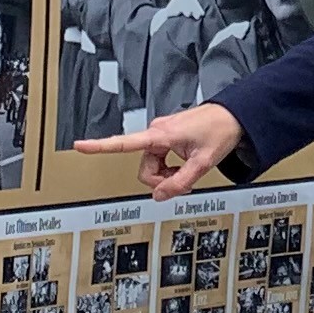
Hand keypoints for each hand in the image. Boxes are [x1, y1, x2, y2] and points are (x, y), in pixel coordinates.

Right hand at [79, 102, 243, 197]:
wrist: (234, 116)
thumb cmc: (219, 132)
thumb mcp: (203, 163)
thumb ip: (180, 183)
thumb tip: (159, 196)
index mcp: (160, 135)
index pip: (123, 142)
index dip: (99, 146)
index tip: (79, 145)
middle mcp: (156, 131)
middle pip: (144, 168)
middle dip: (161, 180)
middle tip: (184, 180)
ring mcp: (161, 133)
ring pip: (152, 166)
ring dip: (167, 174)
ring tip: (188, 169)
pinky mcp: (166, 136)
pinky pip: (159, 159)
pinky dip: (170, 167)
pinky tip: (185, 164)